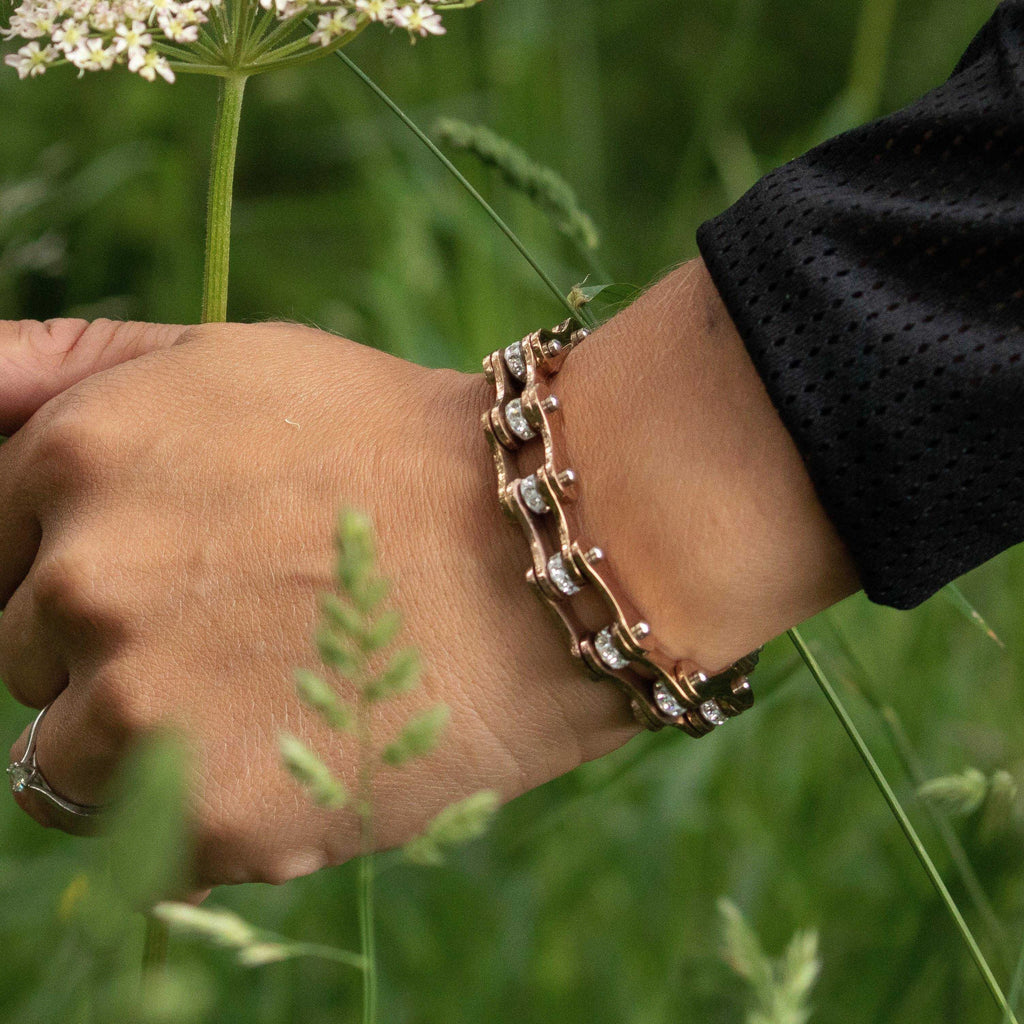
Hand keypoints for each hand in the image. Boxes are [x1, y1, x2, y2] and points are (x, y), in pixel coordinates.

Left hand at [0, 318, 638, 888]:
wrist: (540, 555)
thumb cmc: (392, 447)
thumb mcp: (226, 362)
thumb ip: (67, 368)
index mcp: (76, 461)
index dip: (79, 559)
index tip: (172, 562)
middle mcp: (82, 583)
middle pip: (23, 653)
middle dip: (105, 645)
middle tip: (238, 623)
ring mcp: (140, 706)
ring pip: (63, 756)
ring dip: (142, 737)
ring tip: (265, 694)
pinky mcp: (208, 816)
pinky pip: (146, 835)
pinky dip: (202, 807)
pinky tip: (295, 749)